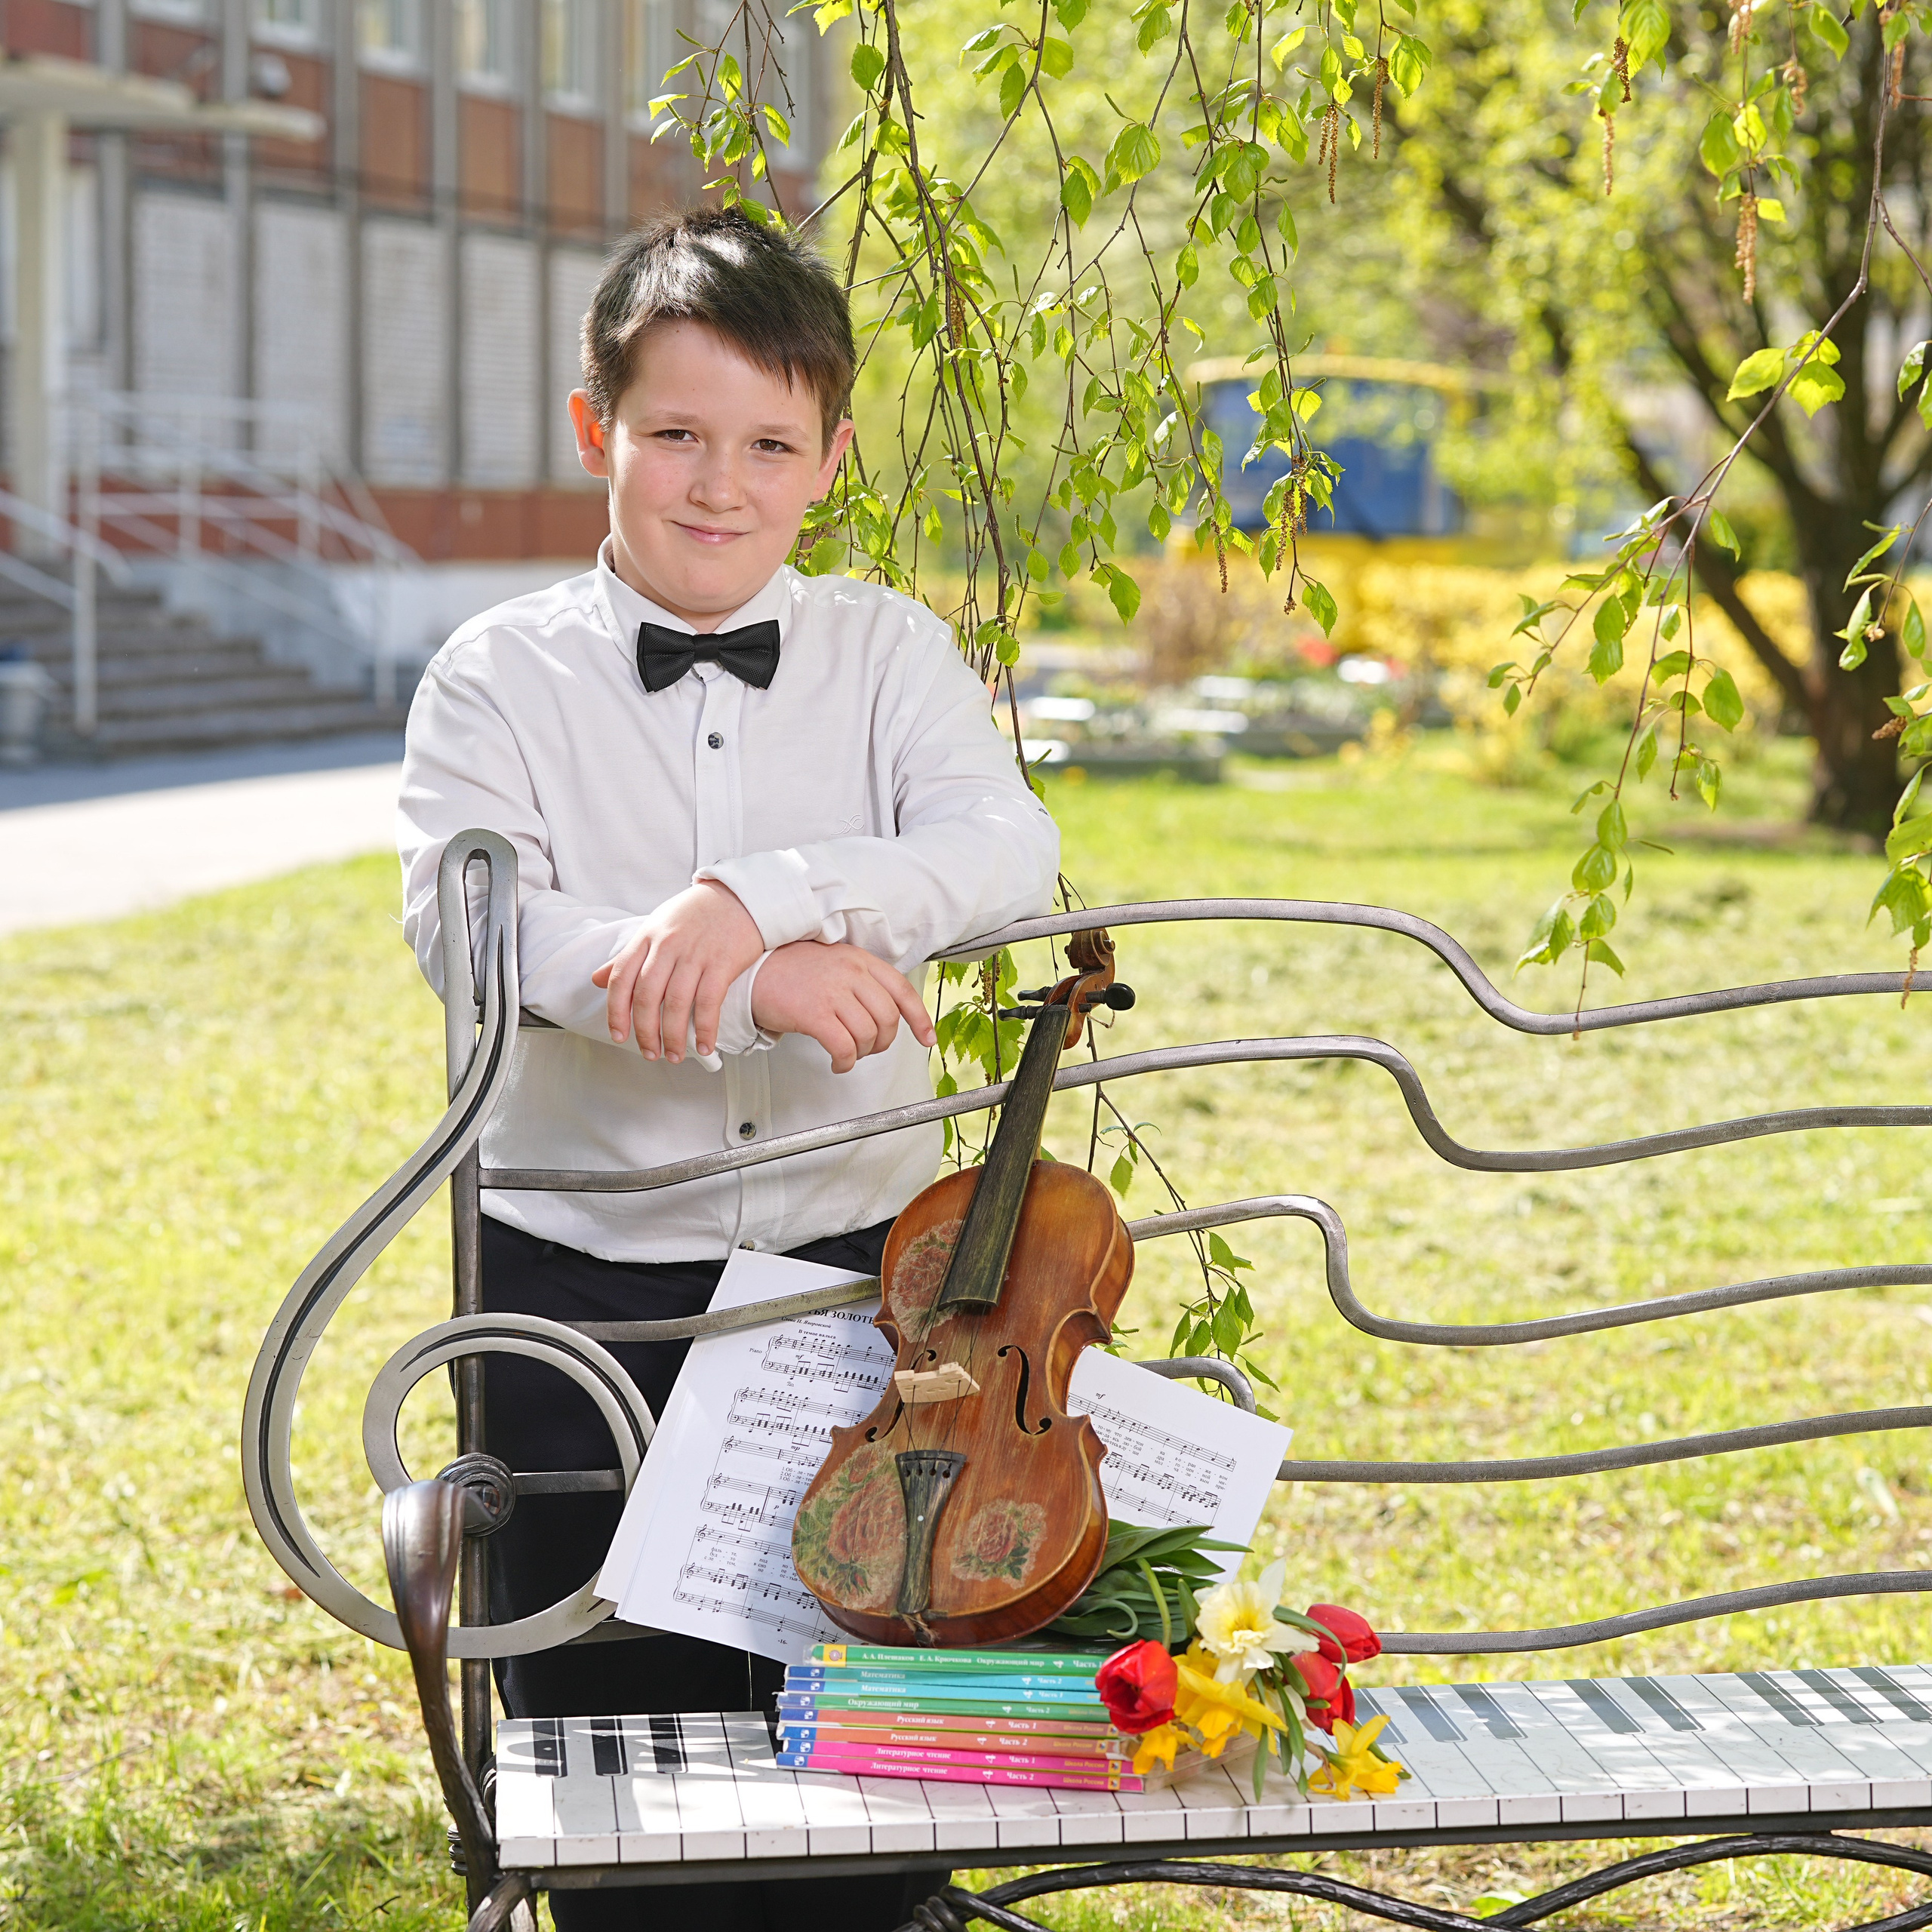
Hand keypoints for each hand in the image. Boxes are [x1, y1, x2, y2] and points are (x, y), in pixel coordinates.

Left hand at [590, 880, 763, 1060]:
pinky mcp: (723, 962)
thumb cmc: (696, 913)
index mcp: (647, 936)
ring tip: (674, 1055)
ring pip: (676, 1003)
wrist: (741, 896)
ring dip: (674, 1037)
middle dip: (645, 1032)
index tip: (619, 1035)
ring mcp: (696, 953)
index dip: (616, 1012)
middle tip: (650, 1053)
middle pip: (648, 996)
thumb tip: (598, 979)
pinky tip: (704, 1046)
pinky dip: (705, 1029)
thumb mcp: (656, 926)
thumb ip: (629, 956)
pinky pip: (709, 1002)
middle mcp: (668, 944)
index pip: (621, 978)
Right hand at [750, 941, 936, 1072]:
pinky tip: (838, 1063)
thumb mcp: (836, 965)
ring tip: (849, 1054)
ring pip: (868, 1035)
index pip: (902, 990)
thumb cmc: (793, 972)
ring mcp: (833, 992)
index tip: (927, 1038)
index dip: (920, 1018)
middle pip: (888, 1018)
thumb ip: (862, 983)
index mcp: (861, 960)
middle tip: (869, 1048)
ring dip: (863, 1054)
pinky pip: (844, 1047)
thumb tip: (887, 1016)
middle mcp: (851, 972)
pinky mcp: (814, 1013)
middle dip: (884, 1042)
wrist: (754, 972)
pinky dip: (845, 1062)